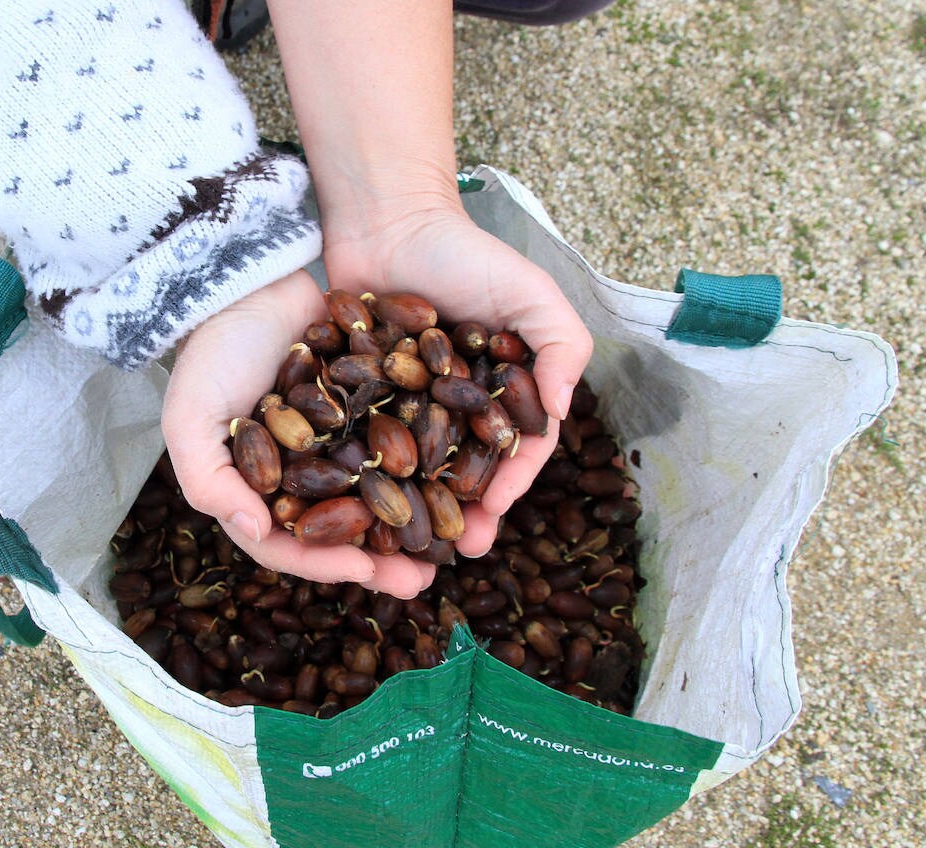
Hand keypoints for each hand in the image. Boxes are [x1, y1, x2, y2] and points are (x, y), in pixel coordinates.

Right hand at [162, 270, 435, 599]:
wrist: (244, 279)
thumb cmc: (208, 353)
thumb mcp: (188, 420)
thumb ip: (210, 481)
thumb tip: (258, 531)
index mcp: (258, 491)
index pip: (290, 544)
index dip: (326, 564)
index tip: (365, 571)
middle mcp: (303, 475)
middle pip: (346, 531)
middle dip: (385, 560)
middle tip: (424, 581)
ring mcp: (340, 442)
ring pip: (383, 495)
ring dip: (417, 521)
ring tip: (457, 543)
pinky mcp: (370, 407)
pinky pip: (404, 443)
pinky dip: (431, 462)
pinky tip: (465, 478)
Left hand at [323, 206, 593, 557]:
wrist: (386, 219)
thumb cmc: (465, 252)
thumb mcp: (531, 291)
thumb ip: (560, 346)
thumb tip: (564, 414)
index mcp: (504, 390)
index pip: (517, 447)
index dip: (511, 482)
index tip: (496, 510)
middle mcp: (459, 405)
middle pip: (467, 470)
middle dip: (466, 512)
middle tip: (459, 549)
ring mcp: (409, 405)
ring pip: (418, 469)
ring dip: (418, 510)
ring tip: (413, 548)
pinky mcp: (363, 399)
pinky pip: (368, 444)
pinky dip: (367, 477)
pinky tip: (360, 510)